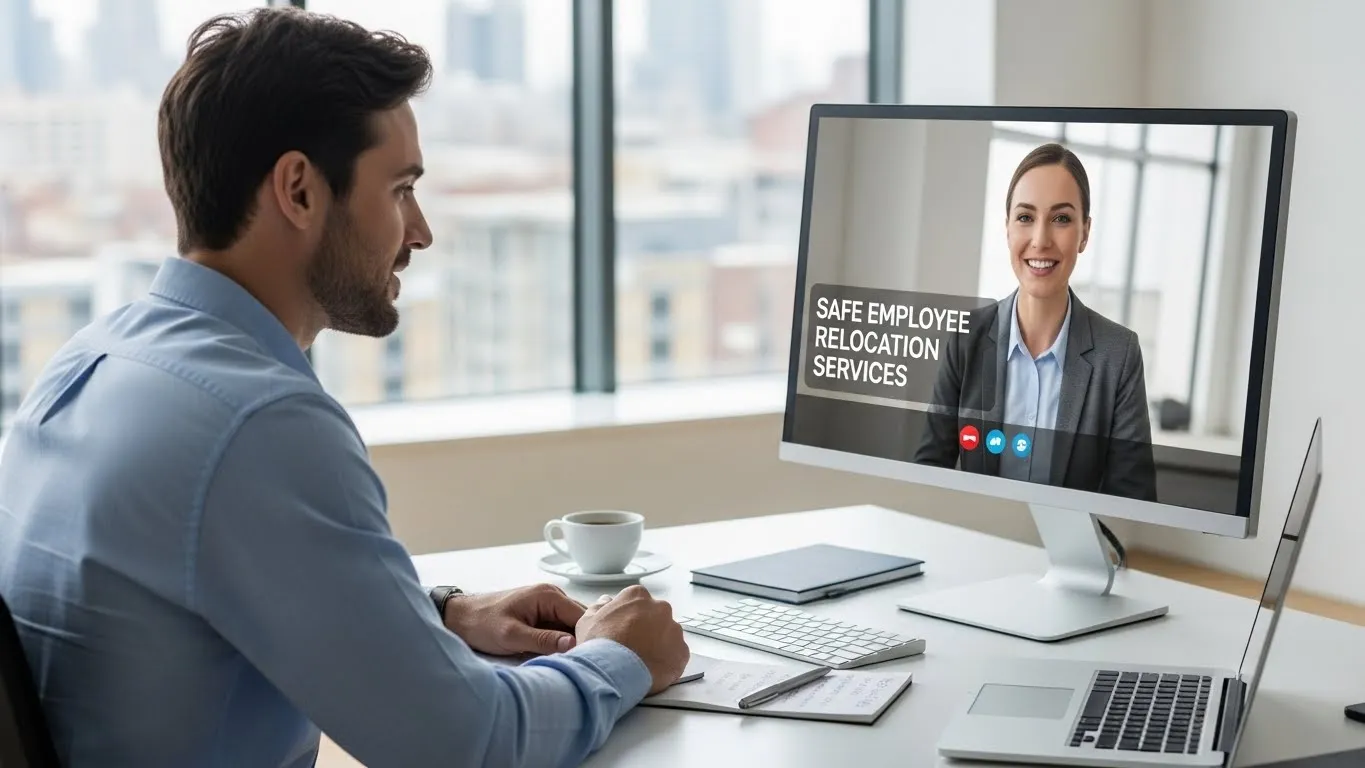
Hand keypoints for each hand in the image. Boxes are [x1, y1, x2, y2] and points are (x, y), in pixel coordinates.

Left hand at [442, 584, 585, 655]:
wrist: (459, 617)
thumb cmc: (481, 623)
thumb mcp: (512, 635)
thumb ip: (544, 640)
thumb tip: (573, 644)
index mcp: (548, 595)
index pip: (582, 617)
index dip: (588, 638)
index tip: (589, 659)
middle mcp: (552, 595)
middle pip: (581, 620)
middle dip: (583, 640)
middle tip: (583, 663)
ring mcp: (548, 604)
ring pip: (572, 625)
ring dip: (573, 642)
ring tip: (574, 662)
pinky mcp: (541, 614)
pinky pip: (560, 628)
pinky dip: (562, 642)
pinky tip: (561, 656)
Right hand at [575, 585, 688, 693]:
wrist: (612, 672)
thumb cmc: (598, 645)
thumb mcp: (587, 620)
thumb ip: (599, 607)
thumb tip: (606, 601)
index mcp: (638, 596)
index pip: (637, 602)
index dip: (629, 618)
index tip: (623, 631)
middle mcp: (660, 608)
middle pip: (656, 617)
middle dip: (647, 630)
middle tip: (633, 647)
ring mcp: (674, 630)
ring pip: (668, 636)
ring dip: (659, 645)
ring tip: (641, 661)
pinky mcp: (682, 651)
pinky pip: (676, 655)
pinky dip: (667, 662)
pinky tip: (652, 670)